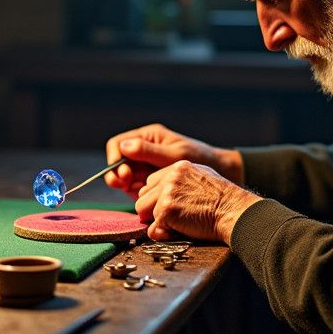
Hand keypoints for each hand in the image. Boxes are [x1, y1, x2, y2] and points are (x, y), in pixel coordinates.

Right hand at [103, 123, 242, 199]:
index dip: (114, 159)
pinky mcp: (149, 181)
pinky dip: (138, 193)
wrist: (218, 172)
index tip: (122, 172)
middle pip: (117, 163)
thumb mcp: (175, 155)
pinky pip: (135, 188)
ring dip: (127, 185)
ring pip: (123, 177)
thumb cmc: (199, 158)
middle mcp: (143, 151)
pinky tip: (149, 196)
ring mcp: (145, 167)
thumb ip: (150, 152)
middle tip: (127, 182)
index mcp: (147, 137)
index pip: (117, 145)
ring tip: (140, 189)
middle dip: (118, 174)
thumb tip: (124, 147)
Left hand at [134, 161, 261, 243]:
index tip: (171, 207)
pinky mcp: (166, 210)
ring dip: (158, 221)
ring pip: (143, 211)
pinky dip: (165, 234)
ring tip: (179, 223)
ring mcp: (166, 192)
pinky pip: (153, 229)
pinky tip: (182, 231)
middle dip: (153, 210)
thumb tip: (164, 194)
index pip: (151, 182)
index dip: (157, 198)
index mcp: (178, 167)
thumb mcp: (203, 178)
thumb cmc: (224, 200)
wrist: (234, 211)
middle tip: (174, 218)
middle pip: (143, 196)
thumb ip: (181, 181)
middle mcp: (170, 176)